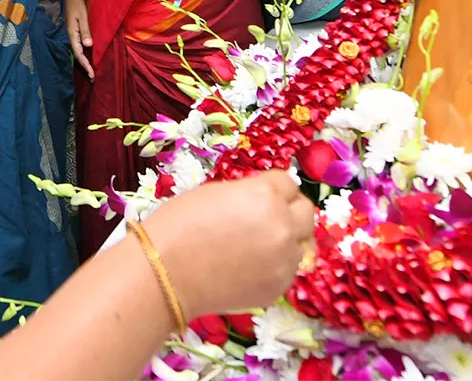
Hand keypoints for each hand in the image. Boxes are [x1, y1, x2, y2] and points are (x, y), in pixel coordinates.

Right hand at [65, 0, 93, 79]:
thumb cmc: (76, 2)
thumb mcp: (82, 15)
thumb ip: (85, 30)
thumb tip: (88, 46)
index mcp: (71, 33)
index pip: (78, 53)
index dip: (85, 64)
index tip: (92, 74)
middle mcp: (70, 35)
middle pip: (76, 55)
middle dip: (84, 66)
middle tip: (92, 77)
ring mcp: (70, 33)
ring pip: (77, 51)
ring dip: (83, 61)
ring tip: (90, 70)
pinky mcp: (72, 30)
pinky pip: (77, 45)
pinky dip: (82, 53)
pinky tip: (87, 56)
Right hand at [145, 171, 314, 318]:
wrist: (165, 272)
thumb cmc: (180, 224)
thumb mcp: (216, 193)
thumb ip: (249, 194)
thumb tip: (264, 202)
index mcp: (266, 195)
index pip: (289, 183)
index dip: (274, 189)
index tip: (262, 196)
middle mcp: (282, 225)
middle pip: (306, 212)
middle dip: (290, 212)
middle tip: (268, 220)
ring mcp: (284, 260)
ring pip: (300, 244)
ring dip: (285, 242)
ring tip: (254, 247)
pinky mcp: (278, 287)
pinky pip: (287, 270)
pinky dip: (274, 267)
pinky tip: (248, 267)